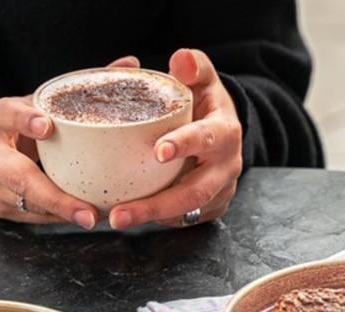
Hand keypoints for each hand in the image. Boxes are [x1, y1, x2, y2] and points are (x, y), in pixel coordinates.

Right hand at [0, 56, 139, 227]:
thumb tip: (128, 65)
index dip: (24, 119)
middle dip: (56, 199)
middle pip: (19, 179)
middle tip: (89, 213)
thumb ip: (78, 91)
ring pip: (29, 205)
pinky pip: (35, 218)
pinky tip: (88, 218)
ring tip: (96, 218)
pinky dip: (62, 218)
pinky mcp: (2, 209)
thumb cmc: (15, 127)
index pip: (6, 115)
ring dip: (64, 214)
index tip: (47, 124)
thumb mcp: (34, 104)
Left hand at [109, 49, 242, 229]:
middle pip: (194, 192)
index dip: (185, 144)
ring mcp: (220, 192)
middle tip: (120, 213)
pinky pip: (183, 220)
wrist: (224, 134)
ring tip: (118, 219)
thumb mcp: (204, 80)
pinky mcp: (210, 209)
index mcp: (225, 132)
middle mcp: (226, 167)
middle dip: (157, 205)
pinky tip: (131, 217)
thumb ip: (194, 66)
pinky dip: (157, 220)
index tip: (158, 152)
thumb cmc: (206, 105)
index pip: (208, 138)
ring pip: (186, 212)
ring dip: (151, 218)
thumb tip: (180, 59)